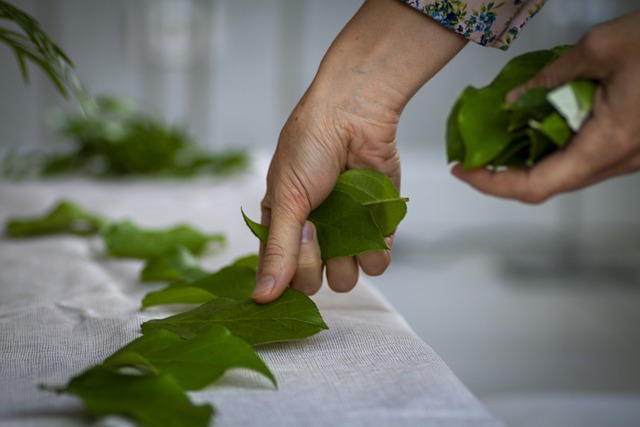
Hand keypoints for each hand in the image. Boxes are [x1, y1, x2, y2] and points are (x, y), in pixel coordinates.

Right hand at [253, 0, 466, 302]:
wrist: (355, 115)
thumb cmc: (310, 149)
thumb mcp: (286, 200)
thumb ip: (278, 250)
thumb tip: (262, 296)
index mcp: (283, 226)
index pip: (280, 274)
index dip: (287, 274)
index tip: (294, 252)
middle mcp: (314, 235)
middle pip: (313, 283)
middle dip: (316, 262)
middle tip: (318, 226)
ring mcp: (345, 233)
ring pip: (346, 278)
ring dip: (348, 260)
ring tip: (348, 227)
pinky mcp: (376, 227)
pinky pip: (376, 262)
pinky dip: (375, 251)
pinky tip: (372, 227)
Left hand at [452, 11, 639, 202]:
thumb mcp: (601, 48)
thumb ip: (552, 77)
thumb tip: (515, 100)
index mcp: (609, 143)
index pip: (537, 185)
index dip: (493, 185)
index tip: (464, 170)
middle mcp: (620, 161)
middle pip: (549, 185)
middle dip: (504, 174)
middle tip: (474, 156)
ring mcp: (630, 158)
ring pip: (568, 173)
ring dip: (528, 162)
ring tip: (497, 142)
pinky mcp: (634, 146)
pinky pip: (586, 158)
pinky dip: (554, 148)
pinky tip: (537, 127)